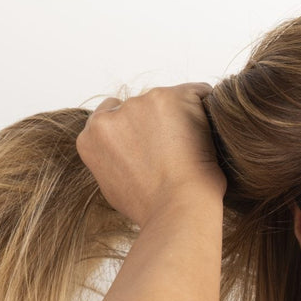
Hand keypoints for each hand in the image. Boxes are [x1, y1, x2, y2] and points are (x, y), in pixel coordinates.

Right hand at [76, 82, 224, 226]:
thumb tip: (124, 150)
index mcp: (91, 136)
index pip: (111, 113)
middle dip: (158, 122)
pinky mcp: (171, 97)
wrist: (177, 207)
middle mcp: (112, 114)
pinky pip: (198, 93)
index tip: (152, 141)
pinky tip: (209, 135)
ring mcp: (141, 102)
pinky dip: (205, 109)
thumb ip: (112, 157)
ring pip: (168, 100)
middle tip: (176, 151)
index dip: (136, 127)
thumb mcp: (113, 185)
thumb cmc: (151, 207)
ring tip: (191, 150)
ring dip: (181, 117)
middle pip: (141, 106)